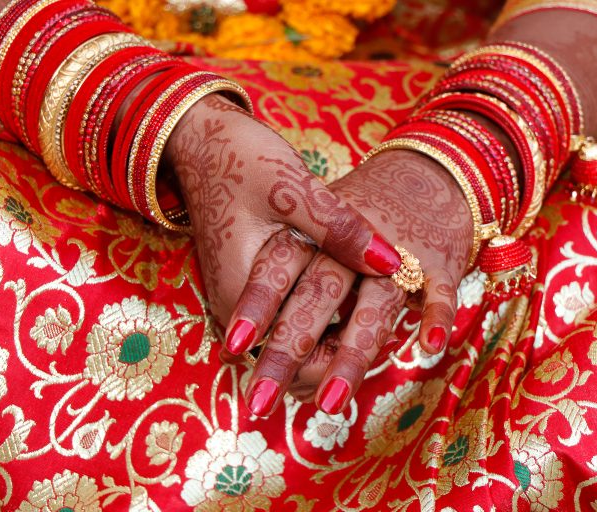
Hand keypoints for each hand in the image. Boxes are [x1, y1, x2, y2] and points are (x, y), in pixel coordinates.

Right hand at [165, 94, 401, 341]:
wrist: (200, 142)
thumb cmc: (241, 160)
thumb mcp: (293, 188)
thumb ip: (340, 229)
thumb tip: (395, 262)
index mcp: (241, 292)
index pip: (289, 362)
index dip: (333, 366)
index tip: (373, 344)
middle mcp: (234, 306)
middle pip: (287, 363)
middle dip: (331, 362)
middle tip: (377, 340)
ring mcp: (238, 298)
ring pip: (285, 345)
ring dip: (324, 345)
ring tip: (367, 325)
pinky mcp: (247, 286)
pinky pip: (281, 322)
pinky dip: (314, 324)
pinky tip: (345, 307)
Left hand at [240, 148, 473, 415]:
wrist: (424, 172)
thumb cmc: (358, 211)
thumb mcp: (316, 225)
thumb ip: (286, 280)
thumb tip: (241, 349)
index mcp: (314, 230)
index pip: (278, 267)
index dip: (257, 305)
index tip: (233, 347)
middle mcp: (351, 243)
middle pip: (318, 296)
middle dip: (289, 351)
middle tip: (260, 400)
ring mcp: (398, 250)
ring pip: (374, 306)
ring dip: (352, 355)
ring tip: (330, 402)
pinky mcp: (438, 259)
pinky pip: (438, 293)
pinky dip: (436, 318)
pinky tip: (428, 349)